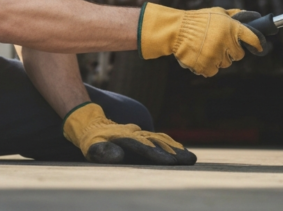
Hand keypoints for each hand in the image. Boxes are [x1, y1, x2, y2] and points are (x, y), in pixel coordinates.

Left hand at [63, 102, 195, 165]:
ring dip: (176, 149)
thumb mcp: (92, 145)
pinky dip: (171, 144)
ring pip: (161, 140)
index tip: (173, 162)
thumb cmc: (91, 137)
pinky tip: (179, 149)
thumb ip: (104, 151)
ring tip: (190, 158)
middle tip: (191, 160)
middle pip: (159, 143)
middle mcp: (137, 134)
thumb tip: (119, 156)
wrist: (91, 120)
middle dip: (175, 152)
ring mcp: (140, 133)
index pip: (145, 147)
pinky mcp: (142, 134)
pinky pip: (159, 138)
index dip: (159, 154)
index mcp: (126, 138)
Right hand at [137, 3, 266, 76]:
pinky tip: (200, 56)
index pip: (252, 38)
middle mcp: (226, 42)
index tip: (260, 48)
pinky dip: (207, 67)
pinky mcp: (207, 66)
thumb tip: (252, 16)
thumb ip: (236, 15)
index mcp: (231, 27)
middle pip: (239, 55)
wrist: (176, 30)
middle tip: (219, 44)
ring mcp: (216, 55)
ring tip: (206, 48)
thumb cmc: (198, 20)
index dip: (258, 44)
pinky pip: (213, 71)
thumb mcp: (218, 12)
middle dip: (231, 51)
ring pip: (225, 64)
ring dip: (218, 59)